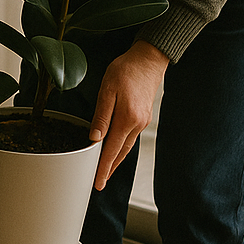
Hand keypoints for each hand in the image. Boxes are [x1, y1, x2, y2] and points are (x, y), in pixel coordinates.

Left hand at [89, 40, 168, 190]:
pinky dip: (122, 148)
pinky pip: (130, 138)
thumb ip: (102, 115)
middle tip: (98, 183)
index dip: (103, 168)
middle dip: (109, 169)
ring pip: (126, 147)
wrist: (148, 60)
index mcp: (127, 119)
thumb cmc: (125, 70)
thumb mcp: (108, 90)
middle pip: (121, 153)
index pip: (112, 150)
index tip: (97, 182)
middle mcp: (137, 124)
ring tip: (105, 171)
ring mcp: (142, 122)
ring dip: (116, 161)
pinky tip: (115, 150)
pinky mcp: (143, 117)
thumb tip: (94, 138)